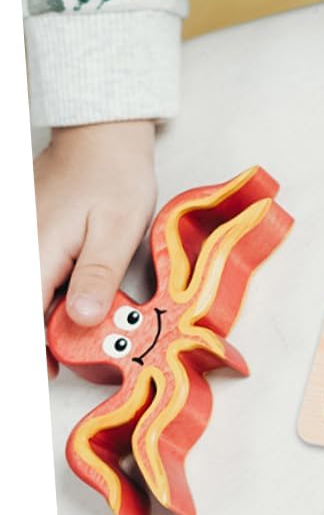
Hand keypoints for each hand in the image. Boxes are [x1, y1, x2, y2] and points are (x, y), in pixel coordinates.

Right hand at [35, 121, 156, 372]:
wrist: (102, 138)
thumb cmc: (113, 176)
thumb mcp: (117, 229)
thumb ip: (96, 276)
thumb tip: (80, 319)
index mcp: (32, 255)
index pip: (20, 320)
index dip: (30, 355)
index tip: (42, 377)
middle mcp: (15, 251)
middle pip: (18, 312)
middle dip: (35, 341)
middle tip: (57, 364)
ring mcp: (16, 246)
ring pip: (23, 299)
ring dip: (38, 321)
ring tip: (59, 345)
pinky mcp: (23, 242)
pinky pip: (27, 282)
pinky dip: (40, 300)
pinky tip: (63, 309)